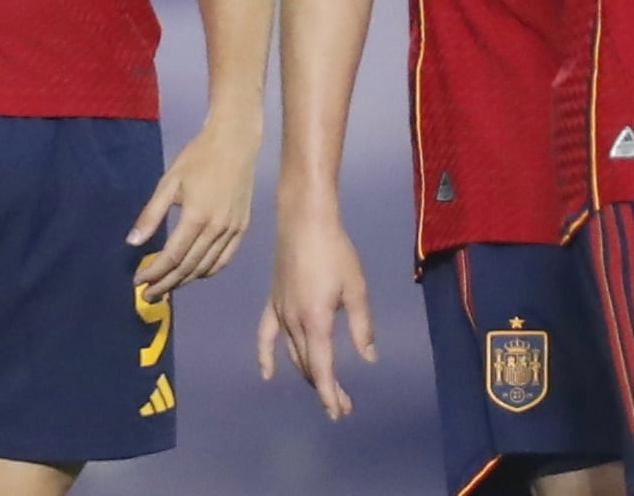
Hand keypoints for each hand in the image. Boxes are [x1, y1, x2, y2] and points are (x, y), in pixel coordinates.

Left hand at [128, 113, 259, 299]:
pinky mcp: (242, 229)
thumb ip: (151, 215)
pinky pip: (224, 260)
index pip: (172, 257)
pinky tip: (194, 273)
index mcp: (196, 217)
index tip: (138, 281)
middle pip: (188, 267)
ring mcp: (232, 231)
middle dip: (166, 283)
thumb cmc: (198, 158)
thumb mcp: (169, 182)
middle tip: (149, 293)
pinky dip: (207, 271)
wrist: (235, 143)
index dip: (154, 272)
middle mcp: (216, 229)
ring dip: (185, 280)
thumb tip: (132, 243)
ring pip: (206, 267)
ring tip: (167, 286)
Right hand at [256, 211, 378, 419]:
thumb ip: (361, 327)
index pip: (322, 369)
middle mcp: (294, 323)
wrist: (304, 221)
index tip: (339, 412)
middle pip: (307, 365)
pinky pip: (266, 336)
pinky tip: (267, 373)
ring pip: (291, 354)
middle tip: (342, 404)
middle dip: (323, 388)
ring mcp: (280, 313)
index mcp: (316, 321)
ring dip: (306, 374)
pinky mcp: (273, 302)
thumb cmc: (336, 252)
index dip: (330, 394)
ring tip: (322, 389)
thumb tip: (368, 358)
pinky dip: (265, 356)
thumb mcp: (356, 289)